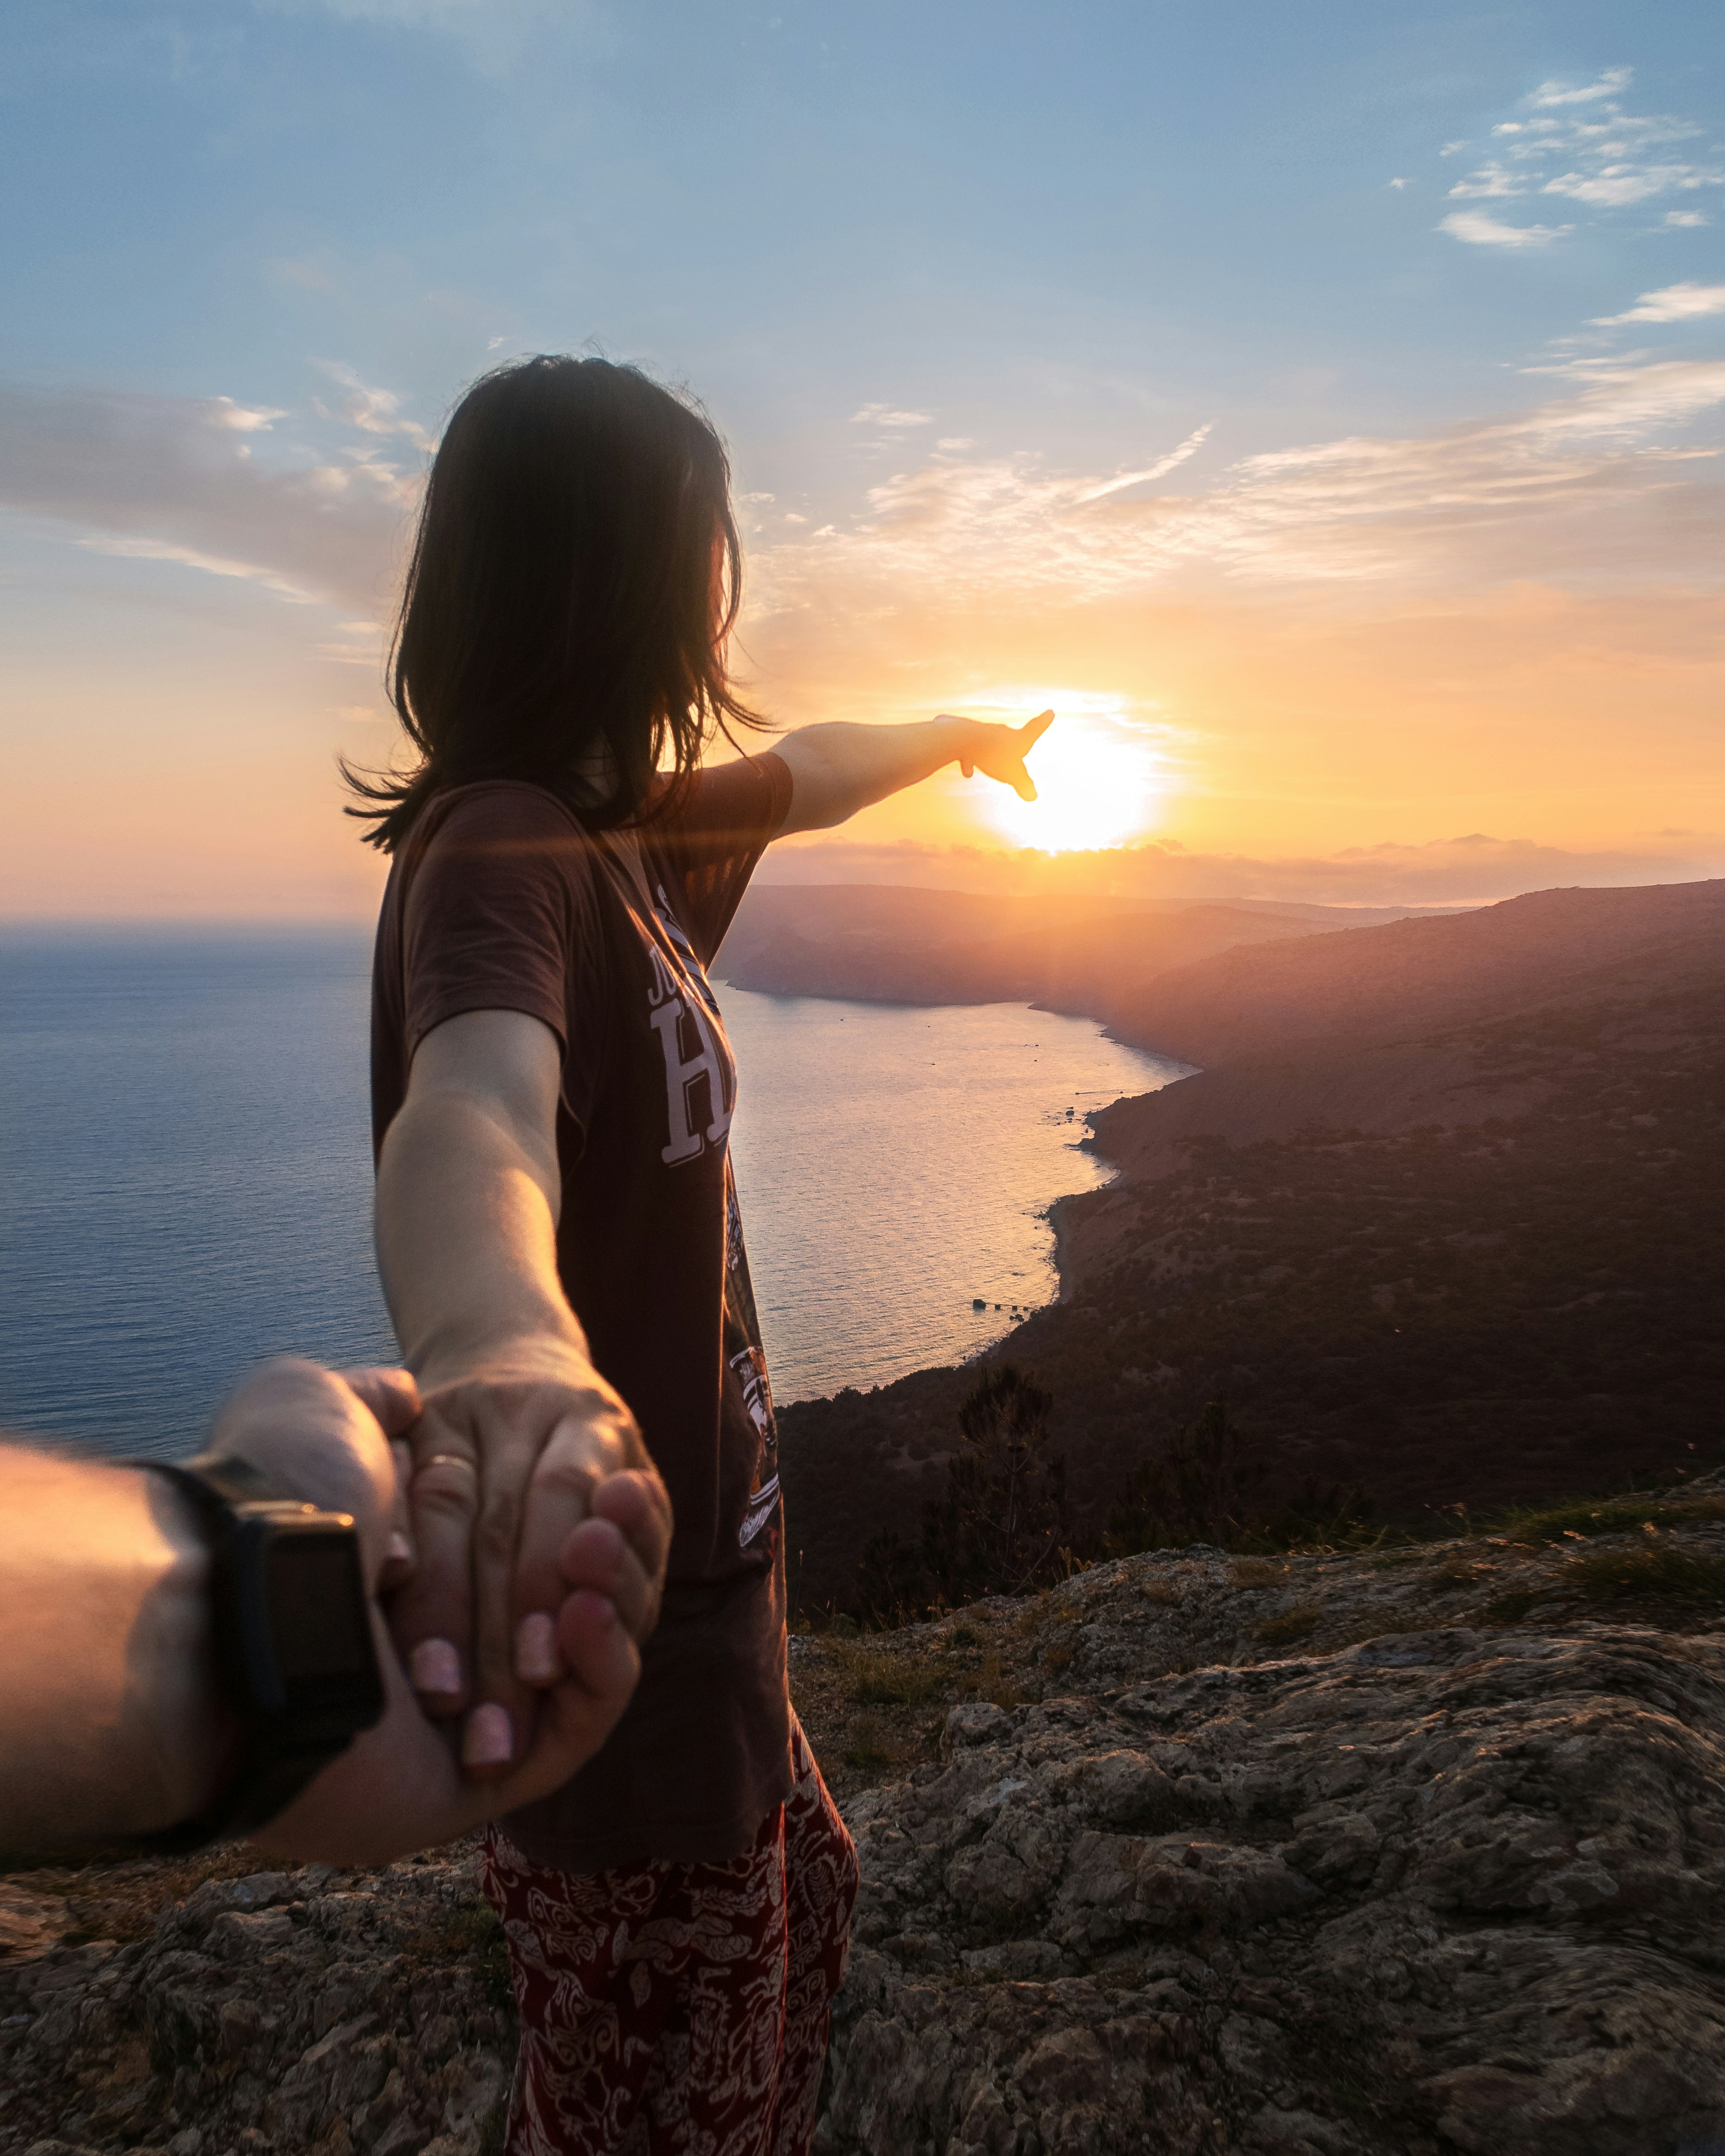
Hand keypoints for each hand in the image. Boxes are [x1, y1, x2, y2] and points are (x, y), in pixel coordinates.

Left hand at [208, 1357, 654, 1865]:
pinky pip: (575, 1731)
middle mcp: (433, 1655)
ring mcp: (459, 1724)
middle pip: (563, 1609)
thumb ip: (375, 1402)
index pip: (524, 1551)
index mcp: (402, 1583)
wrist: (242, 1589)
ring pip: (579, 1669)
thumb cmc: (280, 1498)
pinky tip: (594, 1607)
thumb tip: (409, 1397)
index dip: (583, 1514)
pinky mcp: (481, 1781)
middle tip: (622, 1504)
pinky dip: (605, 1664)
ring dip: (614, 1601)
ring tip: (607, 1549)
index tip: (609, 1478)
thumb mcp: (326, 1409)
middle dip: (608, 1556)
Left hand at [947, 708, 1052, 800]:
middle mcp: (1001, 731)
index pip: (1035, 729)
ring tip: (988, 765)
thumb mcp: (1013, 775)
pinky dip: (970, 759)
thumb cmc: (992, 755)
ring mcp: (983, 732)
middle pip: (1011, 738)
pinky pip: (970, 750)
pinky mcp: (965, 735)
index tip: (1050, 712)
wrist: (961, 738)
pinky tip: (967, 773)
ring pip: (990, 744)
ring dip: (990, 754)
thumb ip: (1024, 785)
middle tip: (1019, 746)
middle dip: (1013, 744)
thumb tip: (1033, 797)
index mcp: (1017, 738)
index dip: (1043, 722)